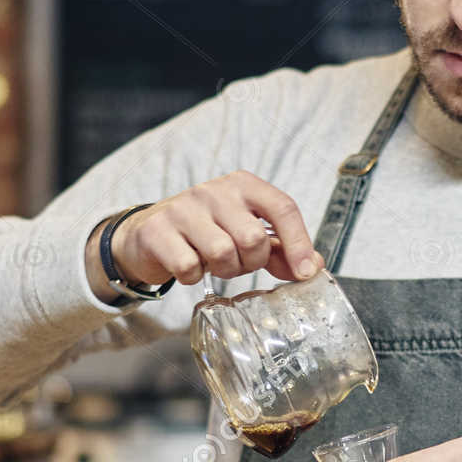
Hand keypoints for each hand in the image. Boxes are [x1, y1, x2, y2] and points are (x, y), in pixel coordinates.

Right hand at [91, 171, 323, 290]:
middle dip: (251, 262)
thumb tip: (313, 266)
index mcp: (242, 185)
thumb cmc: (205, 232)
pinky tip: (189, 266)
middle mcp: (214, 190)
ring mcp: (183, 208)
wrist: (148, 234)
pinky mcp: (157, 231)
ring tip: (213, 264)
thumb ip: (279, 248)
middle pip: (253, 238)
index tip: (305, 272)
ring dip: (223, 271)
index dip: (299, 243)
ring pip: (222, 254)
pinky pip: (189, 267)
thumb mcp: (244, 233)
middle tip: (238, 262)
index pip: (282, 207)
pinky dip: (193, 276)